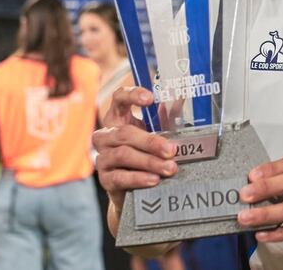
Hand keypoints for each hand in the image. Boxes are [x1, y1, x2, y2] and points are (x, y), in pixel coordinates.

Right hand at [93, 87, 178, 213]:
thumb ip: (165, 118)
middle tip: (172, 150)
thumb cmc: (144, 153)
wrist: (133, 187)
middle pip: (124, 133)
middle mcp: (106, 135)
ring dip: (149, 162)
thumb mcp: (155, 133)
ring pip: (123, 155)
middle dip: (151, 142)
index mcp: (118, 117)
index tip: (150, 98)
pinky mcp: (104, 179)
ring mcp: (102, 157)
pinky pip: (119, 177)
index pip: (119, 98)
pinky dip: (139, 178)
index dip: (132, 95)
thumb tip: (180, 99)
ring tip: (169, 167)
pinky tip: (154, 180)